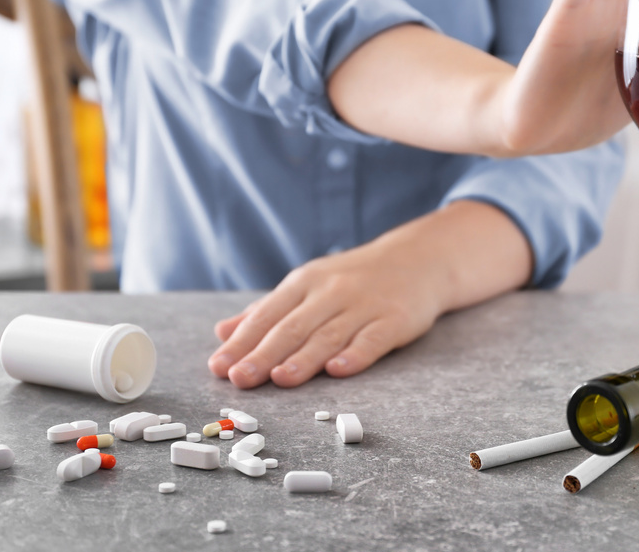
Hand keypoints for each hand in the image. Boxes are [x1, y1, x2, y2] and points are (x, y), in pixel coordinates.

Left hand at [207, 200, 531, 387]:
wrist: (418, 259)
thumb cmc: (355, 278)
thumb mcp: (308, 286)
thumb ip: (267, 312)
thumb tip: (223, 333)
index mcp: (305, 283)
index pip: (267, 315)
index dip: (243, 342)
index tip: (220, 367)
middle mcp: (331, 292)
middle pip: (293, 327)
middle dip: (264, 354)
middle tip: (240, 379)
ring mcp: (365, 305)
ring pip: (330, 334)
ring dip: (304, 358)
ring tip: (280, 379)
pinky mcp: (395, 318)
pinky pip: (374, 338)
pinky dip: (356, 354)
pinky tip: (339, 369)